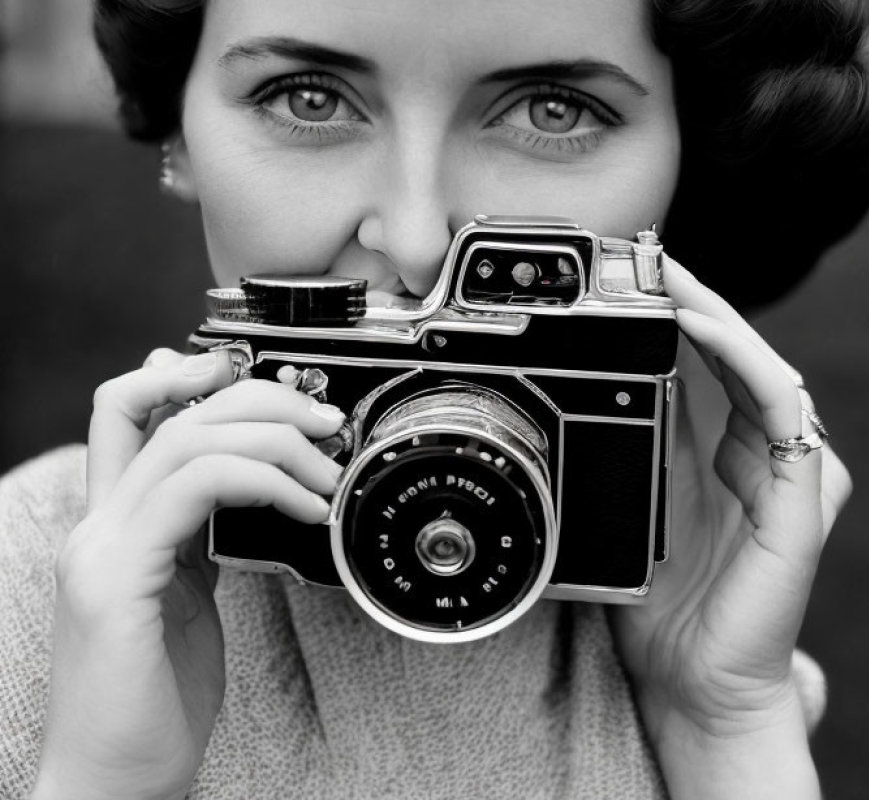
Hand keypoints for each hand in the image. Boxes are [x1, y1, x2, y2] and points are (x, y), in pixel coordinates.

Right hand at [33, 349, 344, 799]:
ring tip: (329, 471)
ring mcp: (101, 546)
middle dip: (258, 398)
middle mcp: (100, 522)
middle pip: (167, 406)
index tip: (261, 384)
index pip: (130, 410)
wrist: (117, 777)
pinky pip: (194, 488)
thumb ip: (200, 538)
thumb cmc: (157, 694)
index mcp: (118, 521)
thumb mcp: (187, 594)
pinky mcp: (117, 578)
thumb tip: (247, 491)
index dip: (187, 374)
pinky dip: (263, 480)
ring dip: (275, 439)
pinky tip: (307, 506)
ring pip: (185, 436)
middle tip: (323, 421)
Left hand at [608, 259, 851, 795]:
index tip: (632, 279)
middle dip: (694, 301)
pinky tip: (703, 331)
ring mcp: (787, 470)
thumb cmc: (661, 606)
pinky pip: (783, 409)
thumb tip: (585, 392)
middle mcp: (759, 453)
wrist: (693, 680)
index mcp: (722, 454)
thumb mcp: (630, 508)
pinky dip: (744, 361)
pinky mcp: (804, 493)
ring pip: (762, 366)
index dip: (676, 317)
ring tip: (670, 279)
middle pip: (736, 355)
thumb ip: (628, 450)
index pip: (707, 366)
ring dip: (717, 317)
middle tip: (647, 257)